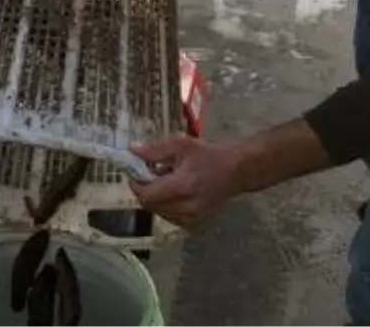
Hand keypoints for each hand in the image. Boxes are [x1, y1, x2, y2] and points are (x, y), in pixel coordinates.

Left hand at [128, 134, 244, 229]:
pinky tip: (176, 192)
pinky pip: (170, 217)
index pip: (146, 196)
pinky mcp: (196, 225)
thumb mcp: (180, 145)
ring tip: (167, 180)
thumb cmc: (208, 155)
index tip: (135, 171)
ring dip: (156, 197)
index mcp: (182, 188)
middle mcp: (186, 209)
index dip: (136, 184)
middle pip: (150, 205)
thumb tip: (132, 150)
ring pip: (159, 212)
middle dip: (145, 189)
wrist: (237, 171)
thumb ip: (154, 150)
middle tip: (152, 173)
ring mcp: (192, 220)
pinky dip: (167, 205)